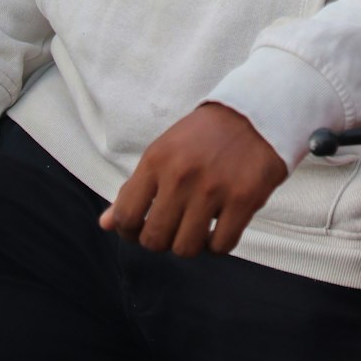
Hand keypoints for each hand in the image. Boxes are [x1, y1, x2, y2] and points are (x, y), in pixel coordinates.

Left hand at [99, 103, 286, 256]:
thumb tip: (105, 224)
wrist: (255, 111)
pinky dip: (217, 245)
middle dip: (161, 240)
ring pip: (186, 248)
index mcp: (156, 160)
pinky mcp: (243, 199)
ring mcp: (213, 189)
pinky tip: (219, 228)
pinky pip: (221, 246)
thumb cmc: (204, 135)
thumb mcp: (164, 152)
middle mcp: (181, 176)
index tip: (143, 227)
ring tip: (197, 227)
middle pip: (154, 239)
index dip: (130, 232)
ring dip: (190, 244)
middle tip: (174, 227)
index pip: (126, 217)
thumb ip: (135, 189)